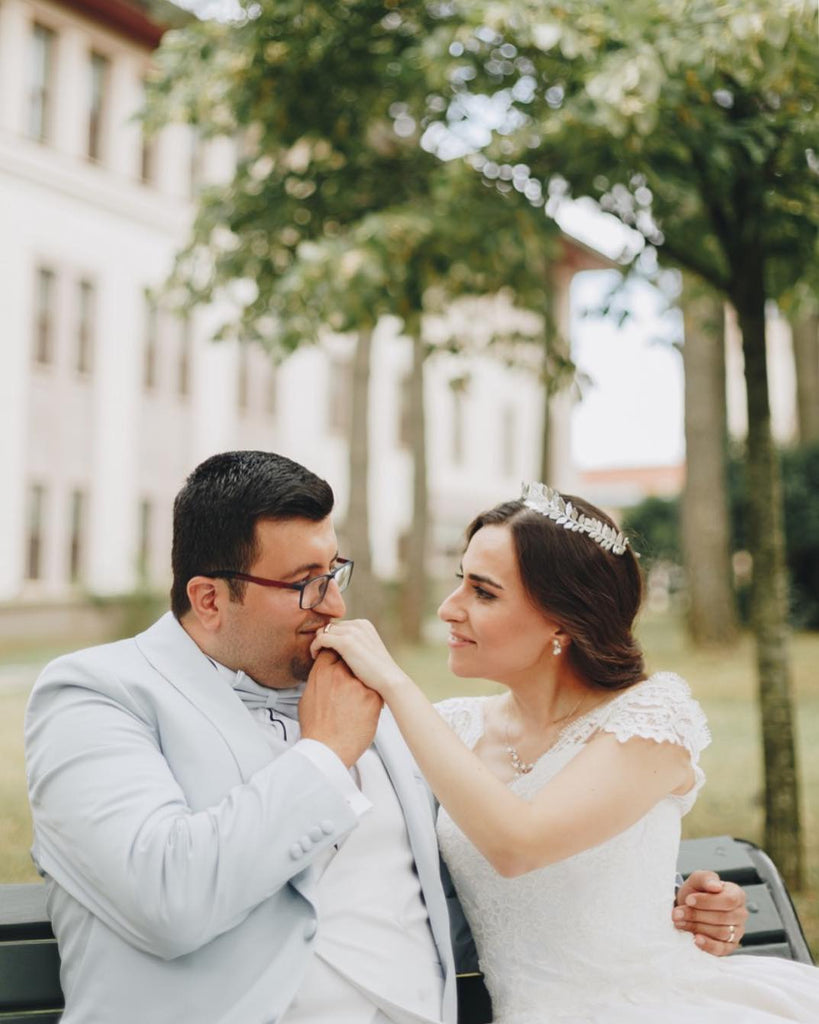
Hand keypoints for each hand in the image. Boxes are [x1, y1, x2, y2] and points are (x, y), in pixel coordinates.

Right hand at [299, 651, 381, 766]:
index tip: (339, 660)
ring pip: (364, 674)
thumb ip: (318, 679)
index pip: (332, 649)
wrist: (327, 750)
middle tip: (349, 680)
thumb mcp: (308, 697)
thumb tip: (323, 672)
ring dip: (362, 682)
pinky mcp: (373, 697)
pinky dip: (371, 696)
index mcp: (322, 672)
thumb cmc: (315, 727)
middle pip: (350, 658)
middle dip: (350, 666)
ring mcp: (358, 685)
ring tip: (354, 700)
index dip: (336, 653)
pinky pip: (374, 689)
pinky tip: (362, 708)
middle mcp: (340, 674)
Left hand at [310, 619, 410, 698]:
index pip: (338, 626)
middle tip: (319, 654)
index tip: (326, 651)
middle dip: (323, 638)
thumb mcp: (367, 652)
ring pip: (323, 631)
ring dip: (318, 642)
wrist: (389, 680)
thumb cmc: (378, 673)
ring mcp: (352, 632)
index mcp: (364, 625)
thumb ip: (355, 646)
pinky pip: (321, 638)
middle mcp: (358, 624)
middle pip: (330, 627)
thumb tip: (339, 650)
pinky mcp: (345, 642)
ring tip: (317, 656)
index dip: (330, 637)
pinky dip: (314, 646)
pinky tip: (315, 657)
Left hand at [672, 870, 747, 955]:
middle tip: (678, 913)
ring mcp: (737, 932)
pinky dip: (708, 945)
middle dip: (697, 915)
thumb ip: (706, 878)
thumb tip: (716, 886)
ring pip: (721, 933)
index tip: (689, 900)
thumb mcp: (698, 880)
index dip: (707, 901)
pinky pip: (722, 949)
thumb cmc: (697, 892)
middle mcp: (740, 914)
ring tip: (680, 922)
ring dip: (697, 927)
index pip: (729, 900)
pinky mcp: (729, 946)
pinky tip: (696, 939)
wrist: (689, 907)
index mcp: (737, 895)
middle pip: (723, 918)